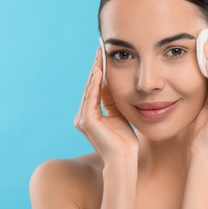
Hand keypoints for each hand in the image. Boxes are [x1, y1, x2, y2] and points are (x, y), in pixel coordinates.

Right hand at [74, 47, 138, 164]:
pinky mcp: (86, 121)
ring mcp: (83, 119)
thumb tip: (108, 82)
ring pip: (90, 89)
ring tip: (100, 55)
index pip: (94, 89)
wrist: (124, 159)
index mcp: (90, 115)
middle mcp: (83, 116)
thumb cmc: (124, 140)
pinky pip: (91, 98)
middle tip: (100, 49)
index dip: (99, 72)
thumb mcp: (118, 114)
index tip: (104, 56)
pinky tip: (100, 71)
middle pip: (90, 86)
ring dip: (95, 72)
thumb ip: (111, 100)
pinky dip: (95, 83)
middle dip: (96, 67)